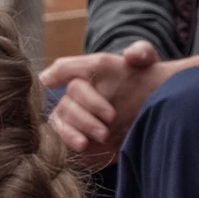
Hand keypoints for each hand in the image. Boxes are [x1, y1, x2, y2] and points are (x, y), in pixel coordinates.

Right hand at [40, 41, 175, 168]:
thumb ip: (143, 52)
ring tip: (104, 136)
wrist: (148, 118)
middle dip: (89, 106)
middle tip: (112, 118)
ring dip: (82, 125)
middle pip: (71, 93)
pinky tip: (82, 145)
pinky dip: (69, 138)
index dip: (57, 73)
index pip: (67, 67)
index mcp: (91, 71)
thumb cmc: (146, 87)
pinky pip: (60, 135)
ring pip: (63, 115)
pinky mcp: (72, 134)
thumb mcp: (149, 65)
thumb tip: (130, 55)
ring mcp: (73, 113)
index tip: (49, 81)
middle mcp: (77, 91)